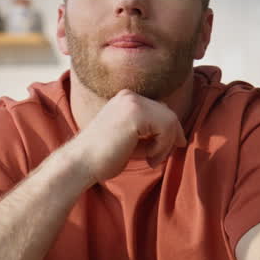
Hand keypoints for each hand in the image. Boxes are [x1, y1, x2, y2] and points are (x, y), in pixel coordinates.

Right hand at [68, 89, 186, 184]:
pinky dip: (163, 147)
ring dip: (166, 145)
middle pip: (168, 113)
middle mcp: (130, 96)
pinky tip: (149, 158)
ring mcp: (133, 102)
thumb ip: (151, 132)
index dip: (169, 130)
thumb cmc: (104, 157)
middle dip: (170, 137)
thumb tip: (178, 135)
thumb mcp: (132, 139)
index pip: (160, 109)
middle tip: (157, 158)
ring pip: (170, 120)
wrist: (81, 163)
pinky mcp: (136, 114)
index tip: (166, 150)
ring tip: (152, 160)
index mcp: (126, 99)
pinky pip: (166, 128)